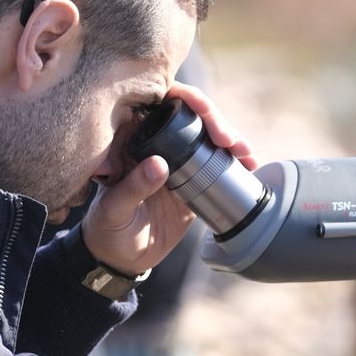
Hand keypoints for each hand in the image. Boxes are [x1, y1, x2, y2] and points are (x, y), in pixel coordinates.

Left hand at [80, 83, 256, 275]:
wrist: (121, 257)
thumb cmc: (106, 229)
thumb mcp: (114, 210)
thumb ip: (133, 188)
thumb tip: (160, 164)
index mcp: (130, 139)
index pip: (158, 103)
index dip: (185, 98)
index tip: (203, 110)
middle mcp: (156, 143)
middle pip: (190, 116)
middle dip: (215, 121)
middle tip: (229, 141)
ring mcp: (177, 161)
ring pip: (207, 137)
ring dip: (231, 140)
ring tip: (246, 153)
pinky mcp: (193, 180)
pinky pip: (217, 164)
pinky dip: (234, 162)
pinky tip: (249, 165)